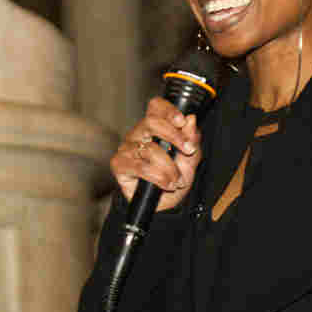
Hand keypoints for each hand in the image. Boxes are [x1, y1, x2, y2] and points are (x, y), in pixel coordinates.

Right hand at [110, 97, 202, 211]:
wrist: (164, 205)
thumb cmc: (173, 178)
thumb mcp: (190, 160)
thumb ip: (192, 140)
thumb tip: (191, 120)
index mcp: (154, 128)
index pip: (155, 107)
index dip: (168, 110)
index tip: (182, 121)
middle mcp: (138, 134)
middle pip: (151, 122)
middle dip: (174, 136)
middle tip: (188, 150)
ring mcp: (127, 148)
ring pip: (149, 149)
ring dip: (169, 167)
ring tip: (177, 180)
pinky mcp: (119, 164)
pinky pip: (140, 167)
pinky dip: (158, 177)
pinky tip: (166, 184)